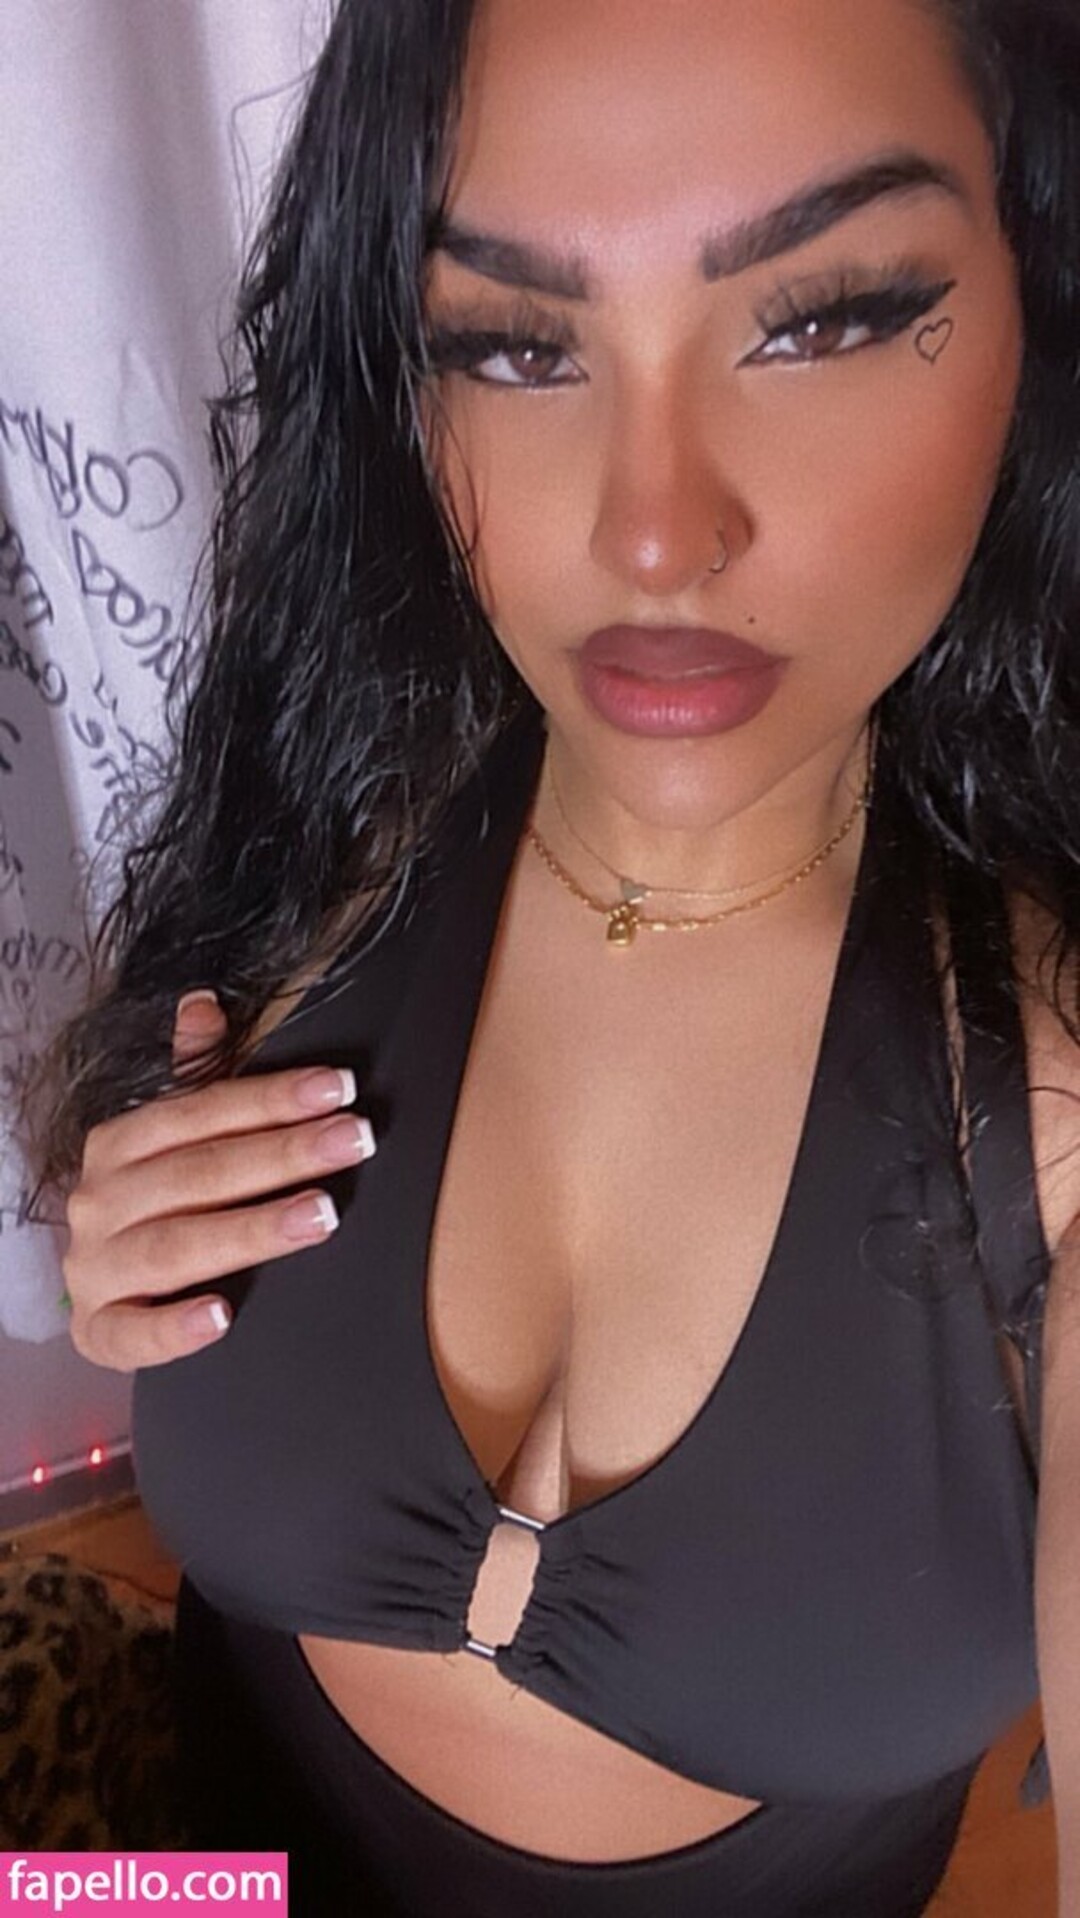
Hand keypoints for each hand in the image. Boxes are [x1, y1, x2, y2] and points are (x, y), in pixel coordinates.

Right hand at [61, 990, 373, 1370]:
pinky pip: (134, 1333)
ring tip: (322, 1214)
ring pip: (175, 1246)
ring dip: (251, 1228)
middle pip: (197, 1174)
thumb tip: (203, 1002)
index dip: (270, 1098)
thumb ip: (190, 1078)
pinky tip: (222, 1314)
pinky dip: (175, 1326)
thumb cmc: (156, 1206)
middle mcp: (98, 1202)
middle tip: (353, 1140)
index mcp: (116, 1145)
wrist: (112, 1296)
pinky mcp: (101, 1333)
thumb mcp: (172, 1140)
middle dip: (281, 1154)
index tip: (339, 1088)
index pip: (198, 1112)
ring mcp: (95, 1270)